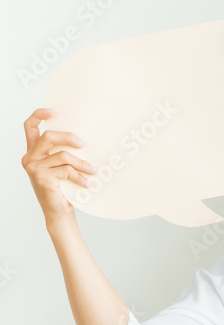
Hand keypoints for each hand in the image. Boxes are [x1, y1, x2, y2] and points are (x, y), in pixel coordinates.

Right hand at [22, 107, 97, 225]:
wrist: (59, 213)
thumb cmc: (63, 189)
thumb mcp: (61, 166)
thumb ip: (63, 151)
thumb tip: (83, 138)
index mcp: (33, 152)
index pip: (30, 127)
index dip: (39, 115)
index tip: (54, 111)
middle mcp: (29, 158)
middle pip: (48, 136)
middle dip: (68, 137)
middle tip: (83, 144)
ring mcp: (34, 168)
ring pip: (62, 155)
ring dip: (82, 163)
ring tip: (93, 170)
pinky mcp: (42, 177)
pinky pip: (66, 170)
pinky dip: (80, 176)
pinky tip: (87, 183)